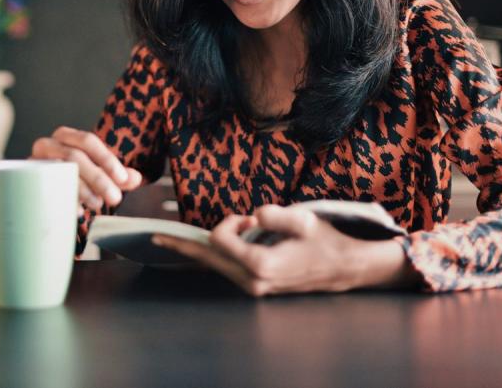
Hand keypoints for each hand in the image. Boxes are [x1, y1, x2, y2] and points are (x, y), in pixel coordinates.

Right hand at [31, 126, 142, 214]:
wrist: (37, 188)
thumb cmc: (72, 177)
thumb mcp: (98, 174)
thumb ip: (117, 176)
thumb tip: (135, 179)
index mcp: (66, 136)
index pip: (88, 140)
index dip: (106, 159)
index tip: (123, 179)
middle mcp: (47, 144)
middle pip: (74, 156)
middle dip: (98, 178)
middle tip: (115, 198)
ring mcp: (33, 162)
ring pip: (60, 171)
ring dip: (83, 189)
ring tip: (98, 204)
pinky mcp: (24, 180)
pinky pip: (45, 188)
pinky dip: (64, 199)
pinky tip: (78, 211)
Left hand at [153, 205, 416, 294]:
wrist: (346, 267)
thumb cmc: (326, 241)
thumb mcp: (305, 221)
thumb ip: (277, 215)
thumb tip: (254, 214)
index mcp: (261, 265)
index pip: (220, 240)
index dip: (227, 222)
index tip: (245, 216)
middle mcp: (253, 281)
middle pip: (207, 260)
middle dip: (181, 247)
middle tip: (154, 238)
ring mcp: (255, 286)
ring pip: (216, 266)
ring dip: (200, 250)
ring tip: (174, 242)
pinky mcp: (258, 285)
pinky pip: (227, 269)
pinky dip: (215, 255)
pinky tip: (206, 248)